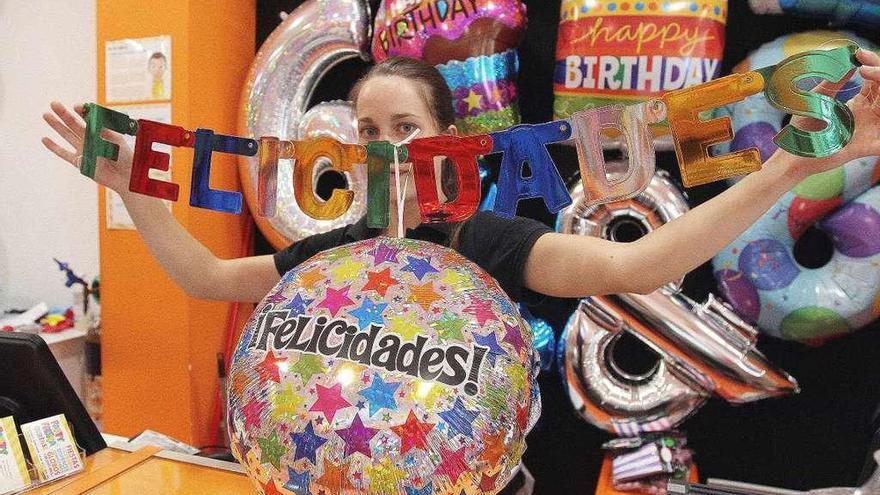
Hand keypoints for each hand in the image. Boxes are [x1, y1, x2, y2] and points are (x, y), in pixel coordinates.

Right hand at [41, 101, 133, 193]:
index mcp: (100, 131)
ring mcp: (83, 150)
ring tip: (46, 114)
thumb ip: (104, 129)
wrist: (125, 176)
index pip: (88, 118)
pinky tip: (44, 139)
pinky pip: (64, 154)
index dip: (82, 111)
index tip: (77, 106)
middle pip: (74, 124)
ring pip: (67, 135)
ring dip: (56, 125)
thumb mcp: (116, 140)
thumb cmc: (125, 157)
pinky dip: (54, 147)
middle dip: (63, 114)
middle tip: (54, 103)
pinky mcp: (79, 162)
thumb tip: (92, 119)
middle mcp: (90, 139)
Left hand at [781, 49, 879, 178]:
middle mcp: (870, 115)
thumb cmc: (804, 127)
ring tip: (873, 76)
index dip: (873, 64)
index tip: (859, 54)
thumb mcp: (819, 98)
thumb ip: (834, 81)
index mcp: (861, 103)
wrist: (793, 152)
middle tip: (865, 68)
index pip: (877, 80)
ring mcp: (871, 130)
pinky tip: (878, 125)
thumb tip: (849, 62)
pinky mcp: (867, 147)